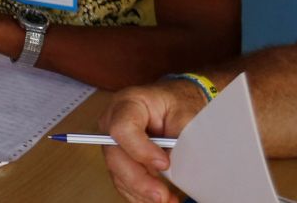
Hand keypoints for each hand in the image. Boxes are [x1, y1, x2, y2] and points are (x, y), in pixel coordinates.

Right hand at [99, 81, 205, 202]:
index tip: (164, 163)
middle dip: (139, 180)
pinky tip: (160, 198)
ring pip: (118, 174)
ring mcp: (113, 143)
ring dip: (142, 192)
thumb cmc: (176, 105)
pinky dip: (141, 195)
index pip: (122, 128)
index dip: (140, 150)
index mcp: (127, 103)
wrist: (173, 107)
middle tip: (162, 195)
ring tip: (168, 199)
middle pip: (115, 157)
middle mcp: (112, 123)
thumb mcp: (184, 115)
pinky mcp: (119, 160)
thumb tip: (175, 165)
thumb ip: (179, 137)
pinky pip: (124, 182)